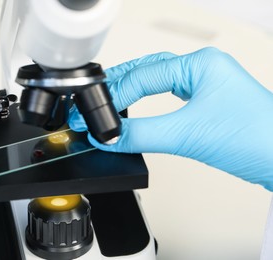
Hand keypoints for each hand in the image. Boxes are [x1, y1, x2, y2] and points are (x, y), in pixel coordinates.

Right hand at [69, 47, 272, 190]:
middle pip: (147, 70)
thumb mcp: (189, 135)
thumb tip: (108, 137)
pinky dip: (147, 101)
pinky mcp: (206, 103)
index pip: (144, 75)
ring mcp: (205, 85)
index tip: (96, 119)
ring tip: (108, 101)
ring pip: (157, 80)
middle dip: (118, 85)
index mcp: (200, 64)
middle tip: (94, 100)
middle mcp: (202, 69)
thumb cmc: (257, 138)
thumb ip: (142, 135)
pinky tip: (136, 106)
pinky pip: (168, 95)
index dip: (115, 97)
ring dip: (131, 90)